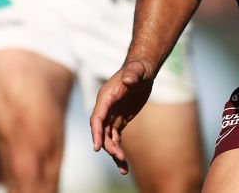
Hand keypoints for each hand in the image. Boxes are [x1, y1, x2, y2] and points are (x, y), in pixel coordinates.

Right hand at [90, 58, 154, 174]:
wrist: (142, 70)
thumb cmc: (138, 68)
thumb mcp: (137, 70)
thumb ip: (132, 74)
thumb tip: (128, 80)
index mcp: (106, 98)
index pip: (97, 117)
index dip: (95, 132)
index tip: (96, 147)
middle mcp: (106, 108)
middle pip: (101, 131)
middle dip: (108, 145)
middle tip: (120, 157)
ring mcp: (112, 115)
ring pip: (108, 138)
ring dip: (114, 153)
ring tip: (123, 169)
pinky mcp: (119, 120)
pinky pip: (116, 138)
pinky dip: (118, 150)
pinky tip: (123, 164)